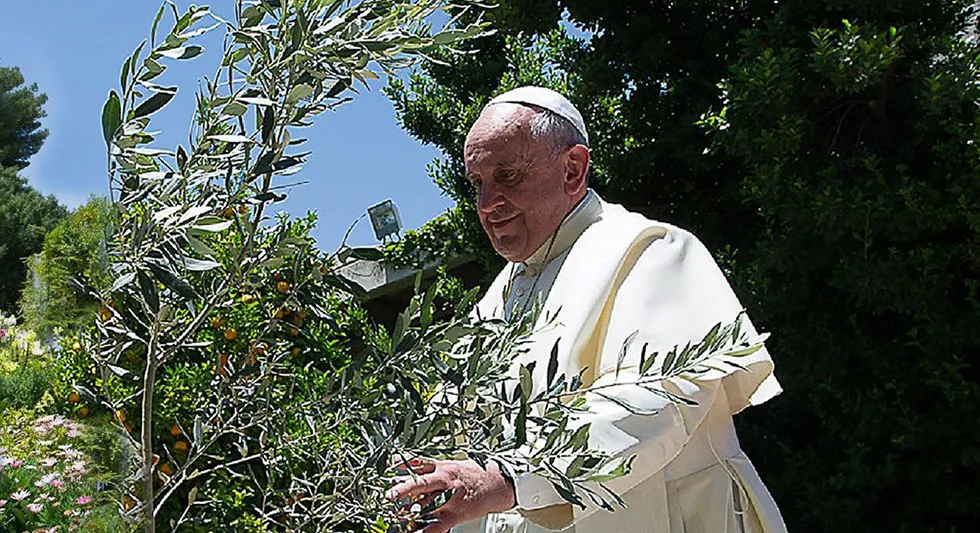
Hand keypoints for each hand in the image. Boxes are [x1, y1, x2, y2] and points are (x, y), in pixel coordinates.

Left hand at [388, 459, 515, 532]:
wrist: (496, 483)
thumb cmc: (470, 474)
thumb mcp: (448, 464)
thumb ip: (426, 467)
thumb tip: (401, 465)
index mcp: (442, 468)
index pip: (419, 465)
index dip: (402, 466)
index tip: (387, 469)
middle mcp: (445, 482)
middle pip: (422, 484)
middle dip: (405, 489)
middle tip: (390, 495)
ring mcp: (451, 499)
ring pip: (428, 506)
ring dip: (410, 512)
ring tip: (397, 516)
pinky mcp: (455, 515)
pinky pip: (437, 526)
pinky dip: (425, 531)